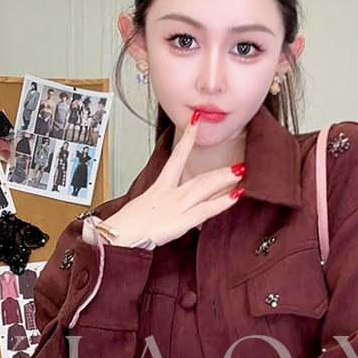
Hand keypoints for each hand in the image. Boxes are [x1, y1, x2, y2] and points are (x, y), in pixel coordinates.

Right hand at [100, 112, 244, 246]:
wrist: (116, 236)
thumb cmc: (125, 227)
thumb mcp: (141, 211)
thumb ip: (156, 208)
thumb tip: (163, 211)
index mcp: (159, 188)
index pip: (176, 157)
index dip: (187, 139)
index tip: (195, 122)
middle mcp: (169, 193)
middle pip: (198, 177)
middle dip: (218, 170)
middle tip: (238, 163)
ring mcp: (176, 206)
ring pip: (204, 188)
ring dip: (224, 179)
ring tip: (241, 172)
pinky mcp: (180, 221)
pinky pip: (206, 210)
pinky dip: (222, 202)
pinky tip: (235, 196)